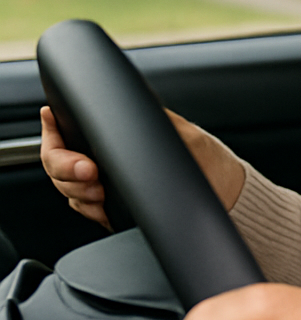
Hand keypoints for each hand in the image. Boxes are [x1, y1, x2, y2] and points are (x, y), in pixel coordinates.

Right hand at [40, 105, 244, 226]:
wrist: (225, 194)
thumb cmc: (206, 158)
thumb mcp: (180, 132)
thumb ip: (154, 119)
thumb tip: (132, 107)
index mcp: (112, 132)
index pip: (64, 131)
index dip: (56, 137)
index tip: (76, 149)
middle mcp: (101, 157)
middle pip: (57, 164)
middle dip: (67, 171)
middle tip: (91, 175)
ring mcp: (104, 184)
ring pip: (68, 190)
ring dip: (79, 193)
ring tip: (100, 192)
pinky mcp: (113, 210)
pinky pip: (87, 212)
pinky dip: (91, 212)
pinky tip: (105, 208)